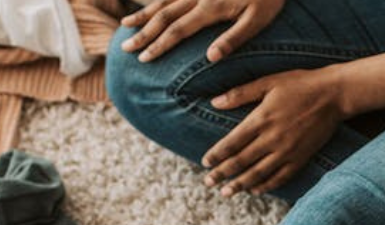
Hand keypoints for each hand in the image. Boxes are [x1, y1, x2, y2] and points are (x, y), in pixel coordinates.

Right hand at [120, 0, 284, 62]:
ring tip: (125, 25)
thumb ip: (233, 38)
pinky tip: (150, 5)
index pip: (178, 30)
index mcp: (210, 8)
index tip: (144, 58)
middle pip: (163, 15)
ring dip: (144, 14)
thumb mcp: (258, 19)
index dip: (159, 45)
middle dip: (143, 33)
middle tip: (126, 48)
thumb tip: (210, 59)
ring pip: (163, 0)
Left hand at [203, 68, 345, 195]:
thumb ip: (241, 93)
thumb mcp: (269, 82)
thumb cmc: (301, 84)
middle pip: (241, 161)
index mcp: (261, 119)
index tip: (205, 163)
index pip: (232, 143)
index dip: (216, 155)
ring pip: (258, 174)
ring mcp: (287, 151)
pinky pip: (280, 177)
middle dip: (222, 174)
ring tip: (226, 193)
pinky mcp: (301, 158)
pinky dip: (266, 186)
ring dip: (240, 185)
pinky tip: (255, 191)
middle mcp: (272, 139)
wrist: (334, 95)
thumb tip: (214, 102)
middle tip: (208, 183)